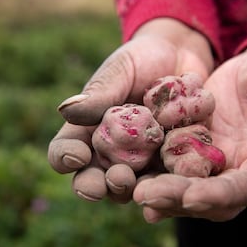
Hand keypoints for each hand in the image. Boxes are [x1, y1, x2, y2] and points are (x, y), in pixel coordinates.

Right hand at [47, 18, 213, 202]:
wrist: (182, 58)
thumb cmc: (142, 60)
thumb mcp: (120, 70)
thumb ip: (99, 93)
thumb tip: (66, 110)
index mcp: (88, 128)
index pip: (66, 148)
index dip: (65, 156)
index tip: (77, 155)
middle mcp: (111, 150)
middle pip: (94, 177)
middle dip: (95, 184)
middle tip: (103, 183)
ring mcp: (140, 160)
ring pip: (128, 185)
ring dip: (125, 189)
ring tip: (129, 182)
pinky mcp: (168, 161)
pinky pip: (165, 177)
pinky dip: (164, 183)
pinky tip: (167, 184)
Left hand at [133, 39, 246, 221]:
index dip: (223, 194)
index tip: (195, 196)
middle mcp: (237, 171)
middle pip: (209, 196)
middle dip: (180, 199)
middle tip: (148, 197)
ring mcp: (212, 163)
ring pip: (185, 187)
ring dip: (160, 192)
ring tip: (133, 190)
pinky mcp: (191, 150)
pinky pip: (170, 166)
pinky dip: (152, 172)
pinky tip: (129, 174)